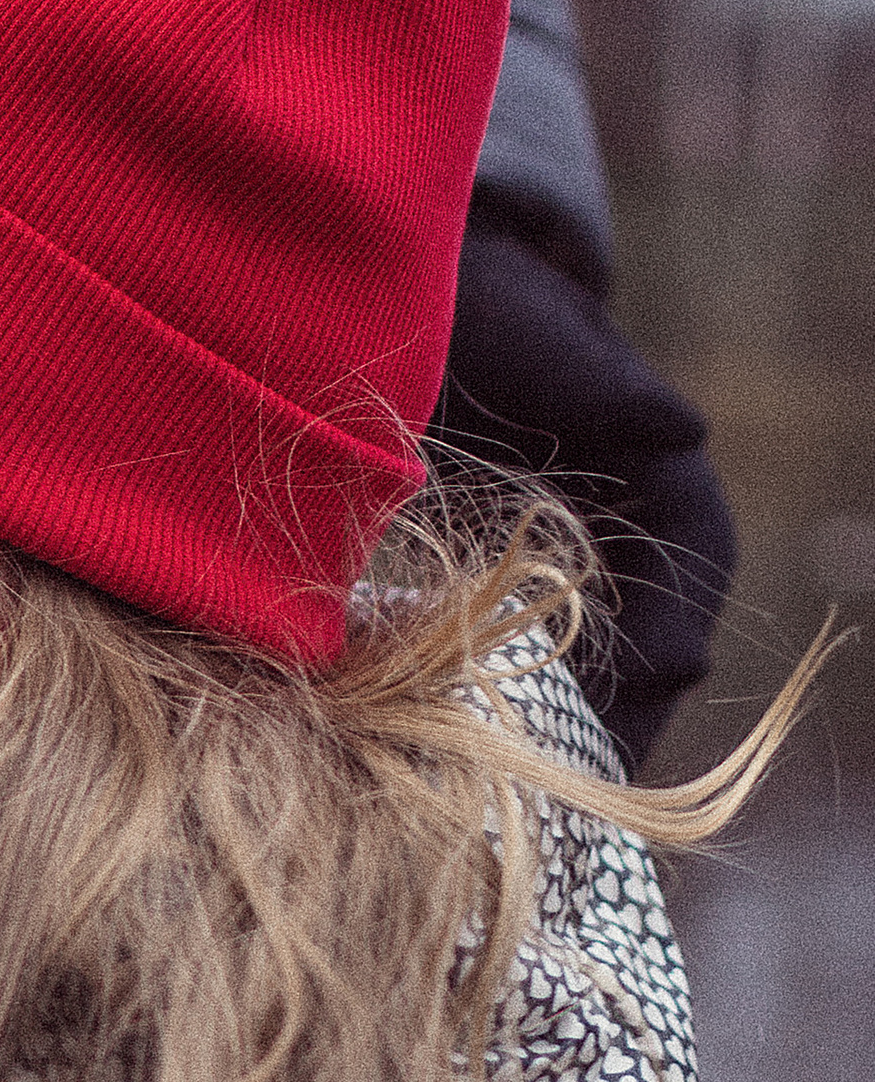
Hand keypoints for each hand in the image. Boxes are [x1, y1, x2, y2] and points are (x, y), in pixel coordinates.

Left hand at [436, 216, 735, 770]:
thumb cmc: (464, 298)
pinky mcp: (498, 566)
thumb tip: (684, 422)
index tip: (665, 672)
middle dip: (639, 697)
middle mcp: (618, 502)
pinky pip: (531, 643)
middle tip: (606, 777)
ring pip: (599, 643)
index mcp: (646, 447)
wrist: (381, 291)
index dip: (685, 609)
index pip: (699, 543)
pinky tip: (491, 749)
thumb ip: (601, 381)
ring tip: (557, 790)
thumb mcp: (527, 329)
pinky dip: (523, 695)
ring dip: (587, 713)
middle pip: (658, 617)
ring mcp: (562, 539)